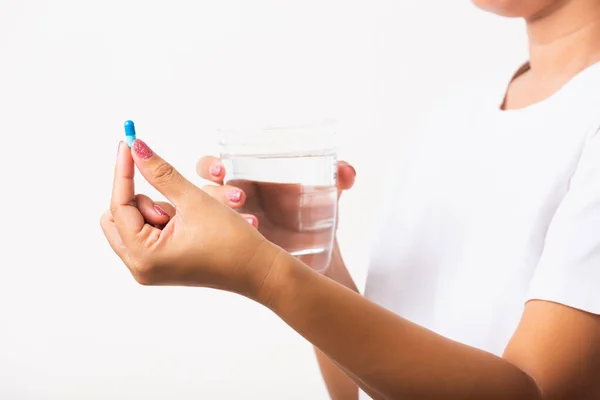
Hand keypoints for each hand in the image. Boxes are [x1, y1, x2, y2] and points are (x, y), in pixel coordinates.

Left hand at [100, 140, 280, 299]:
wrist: (257, 269)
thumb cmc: (232, 241)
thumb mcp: (194, 200)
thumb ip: (161, 173)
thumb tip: (136, 148)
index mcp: (144, 255)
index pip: (119, 204)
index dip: (124, 171)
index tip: (128, 143)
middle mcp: (140, 267)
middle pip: (118, 217)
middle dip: (141, 201)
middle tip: (172, 200)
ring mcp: (149, 268)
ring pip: (133, 223)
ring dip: (155, 211)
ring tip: (189, 218)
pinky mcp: (160, 265)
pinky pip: (146, 233)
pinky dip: (161, 221)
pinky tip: (188, 225)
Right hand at [195, 156, 355, 270]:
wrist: (318, 251)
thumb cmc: (314, 212)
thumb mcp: (327, 193)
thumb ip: (340, 177)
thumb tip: (347, 172)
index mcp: (246, 177)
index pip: (216, 165)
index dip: (212, 165)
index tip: (223, 168)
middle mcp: (233, 198)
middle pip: (206, 188)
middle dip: (215, 192)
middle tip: (238, 198)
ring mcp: (231, 224)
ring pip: (211, 217)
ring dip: (226, 218)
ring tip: (255, 222)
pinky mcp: (236, 246)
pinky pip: (223, 242)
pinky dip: (234, 241)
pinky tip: (255, 238)